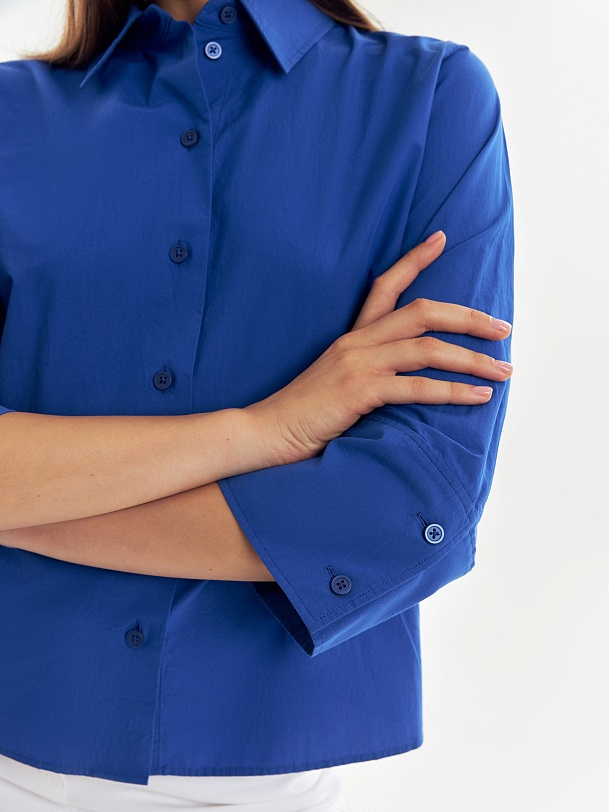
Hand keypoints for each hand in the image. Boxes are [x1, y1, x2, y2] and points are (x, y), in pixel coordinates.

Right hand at [246, 231, 512, 463]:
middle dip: (469, 318)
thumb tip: (405, 375)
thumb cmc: (305, 411)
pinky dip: (453, 391)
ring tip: (503, 369)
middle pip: (423, 313)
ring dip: (472, 359)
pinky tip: (478, 396)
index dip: (414, 260)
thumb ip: (366, 367)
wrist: (267, 429)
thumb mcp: (336, 378)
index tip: (441, 239)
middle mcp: (357, 341)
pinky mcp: (359, 391)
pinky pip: (417, 387)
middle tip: (503, 328)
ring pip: (428, 350)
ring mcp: (358, 363)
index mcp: (352, 335)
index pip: (385, 286)